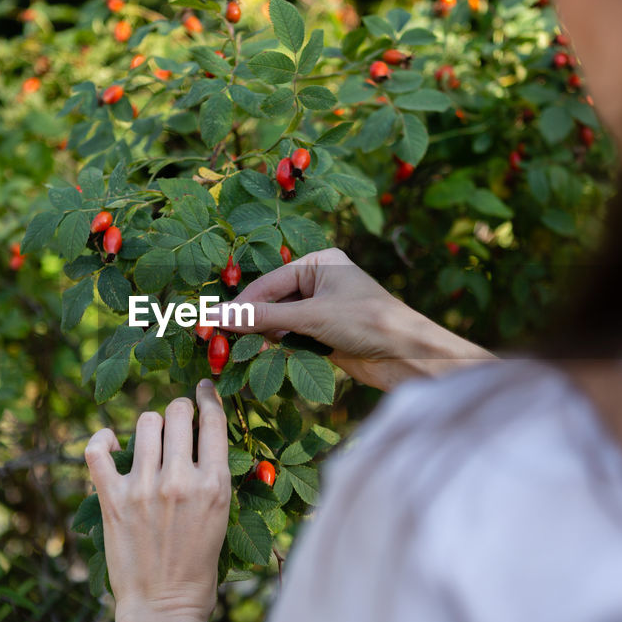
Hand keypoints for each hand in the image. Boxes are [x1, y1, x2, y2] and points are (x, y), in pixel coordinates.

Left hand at [84, 380, 231, 621]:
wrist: (164, 608)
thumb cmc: (199, 568)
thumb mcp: (222, 518)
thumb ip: (212, 477)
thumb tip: (202, 440)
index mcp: (214, 485)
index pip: (212, 421)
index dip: (207, 398)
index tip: (203, 391)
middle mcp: (179, 481)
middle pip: (176, 413)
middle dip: (178, 411)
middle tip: (177, 422)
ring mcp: (143, 489)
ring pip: (144, 423)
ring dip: (149, 426)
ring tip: (150, 439)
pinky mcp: (112, 501)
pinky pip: (96, 451)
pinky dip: (100, 440)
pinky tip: (107, 442)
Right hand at [221, 248, 495, 389]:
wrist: (411, 356)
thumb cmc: (368, 322)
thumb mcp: (312, 317)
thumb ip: (264, 318)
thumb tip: (218, 317)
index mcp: (320, 262)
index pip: (269, 282)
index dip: (241, 304)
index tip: (211, 322)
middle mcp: (320, 282)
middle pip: (272, 301)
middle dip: (248, 321)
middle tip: (215, 341)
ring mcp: (324, 310)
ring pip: (281, 322)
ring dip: (261, 338)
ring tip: (233, 353)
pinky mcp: (327, 336)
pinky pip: (293, 340)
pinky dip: (277, 349)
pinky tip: (259, 359)